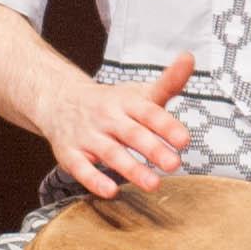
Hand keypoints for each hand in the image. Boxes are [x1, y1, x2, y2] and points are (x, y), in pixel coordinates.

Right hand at [46, 49, 193, 197]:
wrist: (60, 100)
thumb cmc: (111, 102)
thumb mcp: (139, 92)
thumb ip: (168, 82)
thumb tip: (190, 58)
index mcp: (126, 102)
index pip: (149, 112)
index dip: (166, 126)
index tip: (184, 140)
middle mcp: (107, 117)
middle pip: (132, 134)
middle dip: (153, 149)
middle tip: (174, 164)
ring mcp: (88, 136)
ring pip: (110, 153)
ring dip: (131, 169)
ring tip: (153, 184)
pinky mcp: (71, 154)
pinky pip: (81, 168)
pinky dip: (94, 180)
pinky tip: (111, 191)